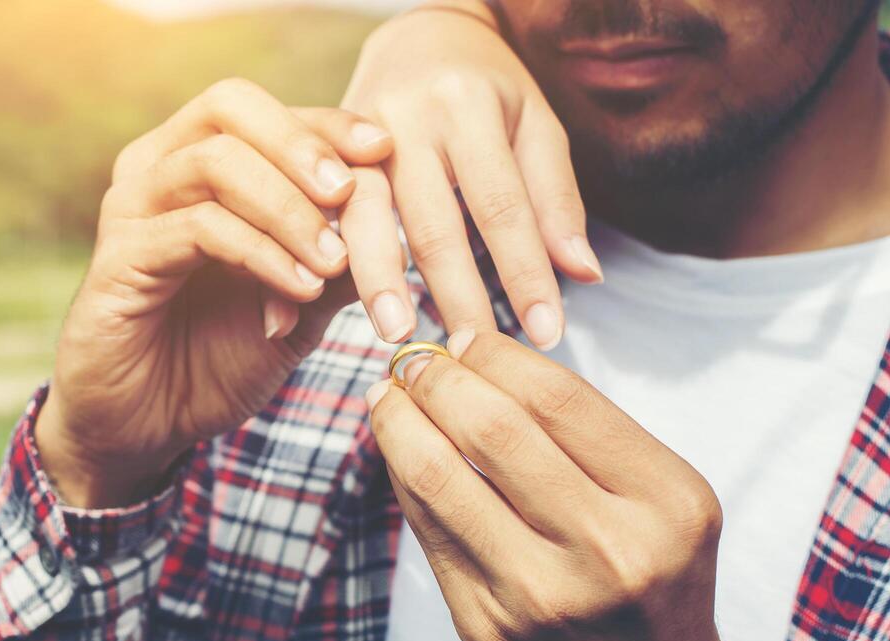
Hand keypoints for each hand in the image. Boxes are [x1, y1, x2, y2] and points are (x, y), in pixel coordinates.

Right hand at [38, 79, 405, 507]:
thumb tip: (401, 220)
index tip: (384, 152)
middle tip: (350, 193)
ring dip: (288, 209)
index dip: (327, 123)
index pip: (266, 111)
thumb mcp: (298, 303)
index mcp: (195, 162)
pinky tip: (301, 291)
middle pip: (230, 105)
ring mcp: (131, 207)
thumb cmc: (216, 358)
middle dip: (302, 145)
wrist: (147, 425)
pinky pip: (199, 228)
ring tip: (333, 262)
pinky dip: (262, 254)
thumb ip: (340, 258)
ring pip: (216, 162)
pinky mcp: (119, 256)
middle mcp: (155, 168)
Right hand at [342, 2, 603, 348]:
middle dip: (453, 292)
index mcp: (468, 105)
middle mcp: (405, 117)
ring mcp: (352, 135)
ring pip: (363, 217)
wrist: (416, 36)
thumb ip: (556, 201)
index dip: (525, 273)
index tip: (547, 333)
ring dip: (377, 282)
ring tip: (395, 335)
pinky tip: (306, 307)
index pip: (502, 205)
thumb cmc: (488, 90)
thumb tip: (584, 276)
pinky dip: (309, 260)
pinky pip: (313, 213)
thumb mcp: (535, 127)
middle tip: (469, 354)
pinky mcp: (316, 153)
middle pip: (431, 220)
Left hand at [366, 331, 734, 640]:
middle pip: (493, 428)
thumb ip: (586, 444)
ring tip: (384, 397)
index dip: (491, 354)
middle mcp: (610, 548)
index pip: (558, 396)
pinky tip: (395, 454)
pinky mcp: (489, 632)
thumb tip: (478, 360)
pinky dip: (403, 480)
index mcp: (667, 503)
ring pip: (442, 478)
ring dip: (398, 424)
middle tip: (408, 358)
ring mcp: (543, 596)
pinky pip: (428, 534)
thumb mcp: (662, 514)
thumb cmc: (654, 598)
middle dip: (435, 378)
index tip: (459, 337)